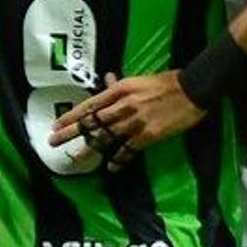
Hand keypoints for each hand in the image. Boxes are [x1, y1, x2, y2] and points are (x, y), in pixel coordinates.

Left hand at [53, 71, 203, 166]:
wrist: (193, 88)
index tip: (56, 124)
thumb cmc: (167, 82)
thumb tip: (107, 80)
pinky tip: (111, 166)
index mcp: (120, 90)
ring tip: (77, 159)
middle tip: (53, 142)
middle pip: (92, 122)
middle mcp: (123, 105)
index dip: (71, 116)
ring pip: (107, 137)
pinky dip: (118, 158)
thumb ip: (121, 85)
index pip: (89, 105)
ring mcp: (135, 121)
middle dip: (71, 133)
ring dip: (90, 149)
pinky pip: (128, 149)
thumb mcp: (140, 80)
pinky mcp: (149, 134)